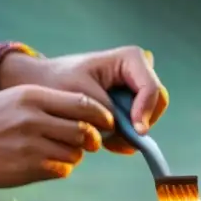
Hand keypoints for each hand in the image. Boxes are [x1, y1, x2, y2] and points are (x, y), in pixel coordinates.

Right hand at [0, 86, 113, 187]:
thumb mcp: (18, 99)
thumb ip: (51, 103)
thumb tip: (92, 116)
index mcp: (34, 96)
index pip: (84, 103)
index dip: (102, 115)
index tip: (106, 122)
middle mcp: (34, 119)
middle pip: (85, 131)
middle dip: (91, 139)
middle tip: (87, 142)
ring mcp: (30, 145)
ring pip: (75, 153)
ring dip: (74, 155)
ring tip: (58, 151)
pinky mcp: (27, 168)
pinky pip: (62, 170)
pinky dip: (61, 168)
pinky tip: (47, 163)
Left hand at [2, 45, 168, 154]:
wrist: (44, 85)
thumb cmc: (59, 84)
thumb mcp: (82, 97)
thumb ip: (109, 113)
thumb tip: (135, 135)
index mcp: (130, 58)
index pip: (150, 88)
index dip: (145, 112)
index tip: (135, 133)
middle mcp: (139, 68)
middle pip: (156, 101)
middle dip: (140, 123)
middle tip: (118, 141)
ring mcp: (137, 84)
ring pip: (149, 114)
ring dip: (131, 131)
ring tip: (107, 142)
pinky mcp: (132, 100)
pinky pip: (139, 122)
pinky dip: (126, 135)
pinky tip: (109, 142)